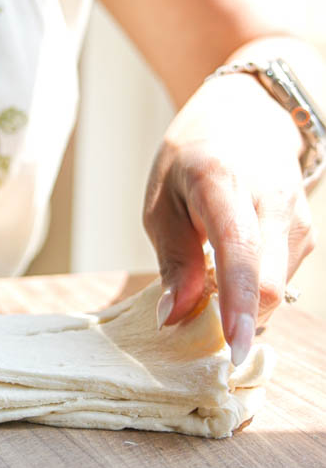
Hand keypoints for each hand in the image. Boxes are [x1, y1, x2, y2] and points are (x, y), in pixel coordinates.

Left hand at [142, 73, 316, 363]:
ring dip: (240, 306)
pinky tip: (227, 273)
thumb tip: (175, 320)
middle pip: (268, 282)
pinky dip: (250, 293)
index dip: (237, 304)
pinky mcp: (306, 235)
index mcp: (223, 182)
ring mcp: (297, 219)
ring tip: (206, 282)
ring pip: (275, 289)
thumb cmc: (191, 160)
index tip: (232, 350)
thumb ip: (173, 262)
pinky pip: (278, 282)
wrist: (245, 117)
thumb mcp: (161, 202)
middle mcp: (272, 200)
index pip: (239, 250)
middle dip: (237, 322)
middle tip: (200, 336)